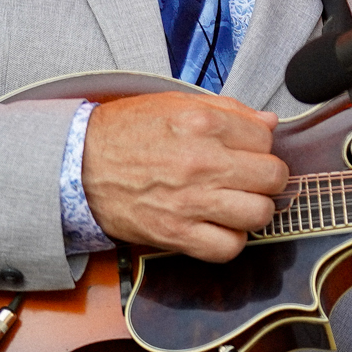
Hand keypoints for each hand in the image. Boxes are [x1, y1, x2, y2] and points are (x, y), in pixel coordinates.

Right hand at [82, 92, 288, 262]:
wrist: (78, 165)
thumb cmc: (125, 132)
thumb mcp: (175, 104)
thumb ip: (228, 110)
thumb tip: (268, 122)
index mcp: (204, 124)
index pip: (266, 138)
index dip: (260, 145)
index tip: (246, 151)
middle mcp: (203, 162)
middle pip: (273, 177)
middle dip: (267, 178)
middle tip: (250, 178)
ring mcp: (191, 201)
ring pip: (259, 214)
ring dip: (254, 210)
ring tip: (237, 203)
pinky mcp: (175, 233)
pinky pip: (228, 247)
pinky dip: (230, 241)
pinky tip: (219, 226)